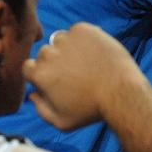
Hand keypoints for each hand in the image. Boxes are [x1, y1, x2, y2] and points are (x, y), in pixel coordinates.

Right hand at [22, 23, 141, 130]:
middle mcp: (49, 54)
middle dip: (56, 62)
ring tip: (88, 63)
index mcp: (40, 74)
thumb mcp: (61, 122)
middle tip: (76, 72)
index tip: (57, 79)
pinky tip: (96, 53)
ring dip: (69, 49)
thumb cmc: (92, 110)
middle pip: (45, 53)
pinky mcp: (84, 30)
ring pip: (61, 40)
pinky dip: (85, 39)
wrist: (121, 93)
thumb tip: (33, 94)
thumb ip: (41, 109)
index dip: (42, 73)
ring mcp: (66, 39)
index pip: (29, 67)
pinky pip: (78, 32)